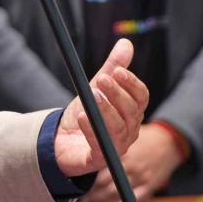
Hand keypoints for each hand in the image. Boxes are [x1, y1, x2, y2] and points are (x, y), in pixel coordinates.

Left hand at [53, 39, 148, 175]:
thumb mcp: (96, 87)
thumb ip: (112, 67)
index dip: (131, 83)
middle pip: (131, 111)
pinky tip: (81, 117)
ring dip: (105, 110)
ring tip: (92, 95)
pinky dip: (91, 130)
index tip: (117, 71)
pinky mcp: (98, 159)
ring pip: (118, 128)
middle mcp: (129, 130)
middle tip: (101, 79)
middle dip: (117, 94)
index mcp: (132, 112)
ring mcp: (116, 146)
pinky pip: (99, 146)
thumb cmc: (85, 112)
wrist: (61, 139)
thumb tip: (126, 43)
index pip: (141, 97)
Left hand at [85, 123, 184, 201]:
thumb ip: (109, 139)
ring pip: (115, 190)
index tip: (75, 177)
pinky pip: (134, 198)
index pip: (99, 161)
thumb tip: (87, 134)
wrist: (168, 142)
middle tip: (79, 194)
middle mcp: (129, 163)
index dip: (87, 170)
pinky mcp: (149, 185)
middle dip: (91, 187)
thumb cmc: (143, 138)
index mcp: (121, 150)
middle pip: (104, 178)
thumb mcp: (125, 133)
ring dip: (101, 198)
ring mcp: (139, 175)